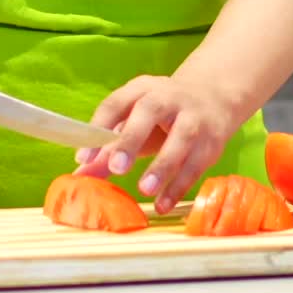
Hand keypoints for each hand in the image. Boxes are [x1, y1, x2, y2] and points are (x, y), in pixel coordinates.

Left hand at [73, 73, 240, 213]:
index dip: (99, 128)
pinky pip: (196, 164)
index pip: (116, 103)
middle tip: (116, 168)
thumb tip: (79, 173)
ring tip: (144, 189)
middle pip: (149, 111)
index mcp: (141, 88)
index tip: (83, 158)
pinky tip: (163, 203)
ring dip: (162, 165)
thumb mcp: (134, 122)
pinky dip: (179, 186)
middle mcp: (167, 97)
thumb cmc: (162, 115)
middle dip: (131, 139)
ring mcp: (193, 117)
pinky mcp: (211, 141)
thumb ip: (108, 147)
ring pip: (180, 138)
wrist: (212, 97)